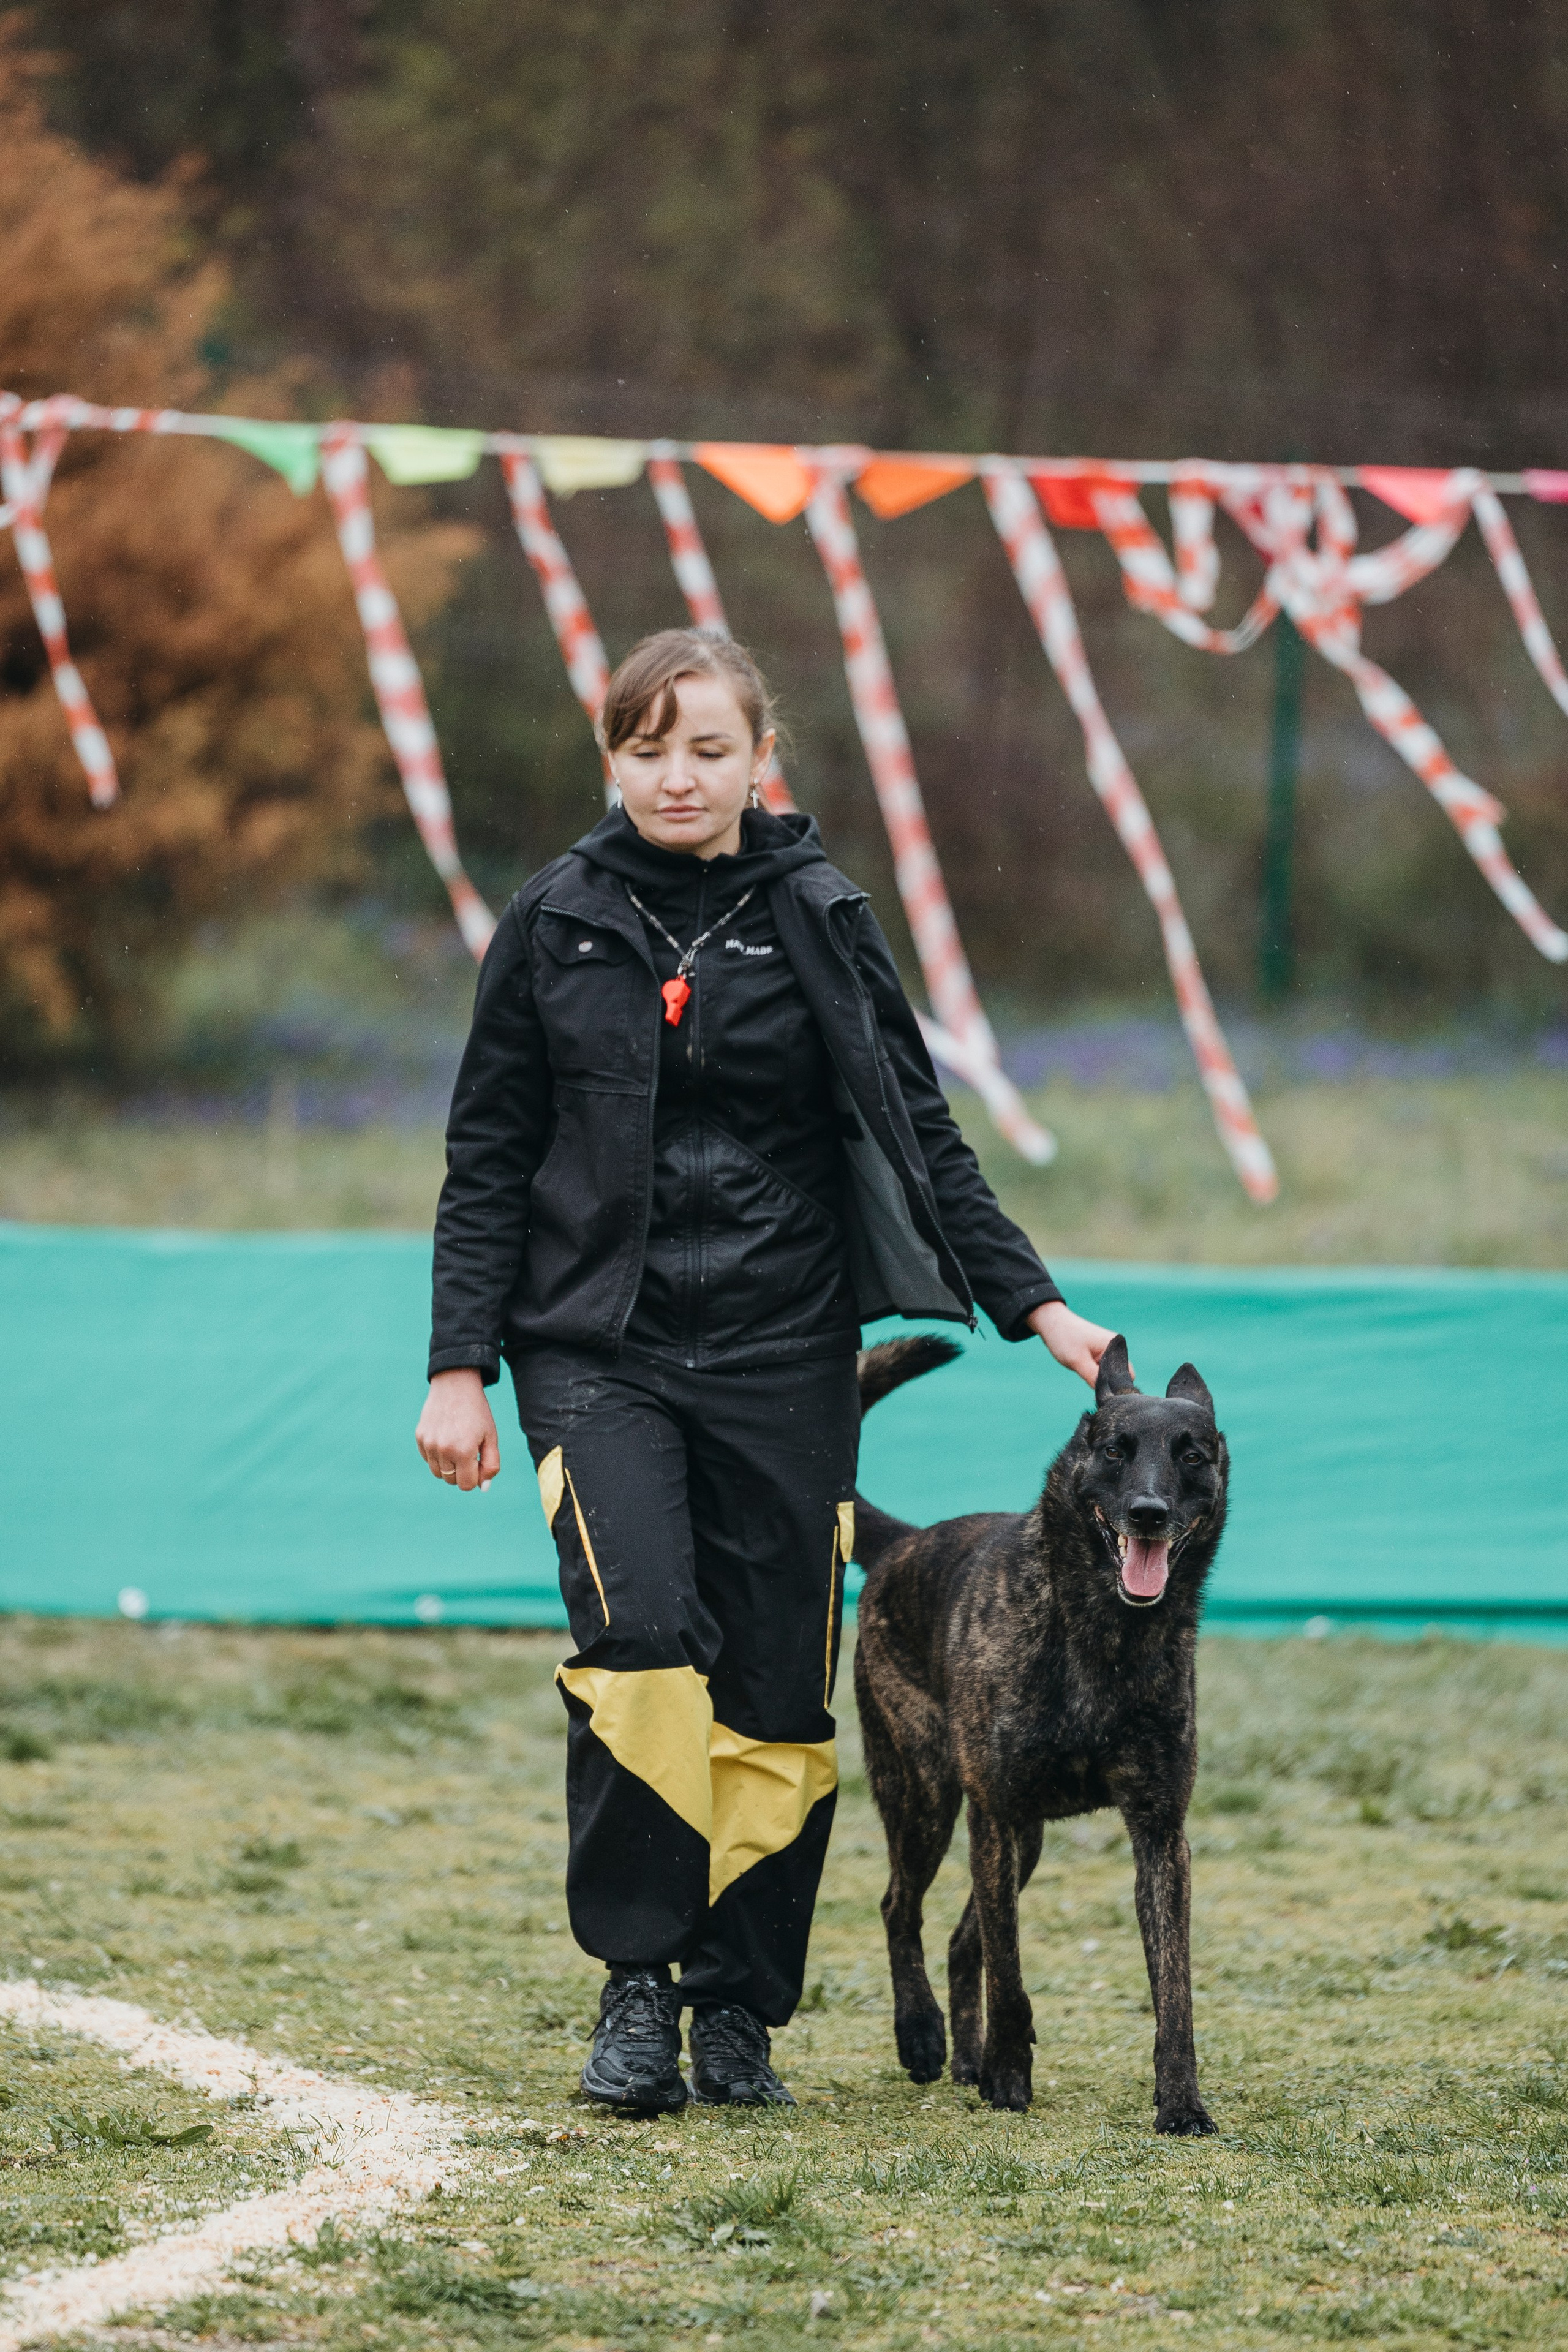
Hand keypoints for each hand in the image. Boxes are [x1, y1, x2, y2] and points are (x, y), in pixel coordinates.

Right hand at [416, 1369, 499, 1491]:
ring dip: (449, 1465)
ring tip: (457, 1444)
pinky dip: (438, 1456)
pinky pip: (429, 1459)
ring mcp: (428, 1444)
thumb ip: (491, 1465)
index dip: (476, 1477)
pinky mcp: (420, 1438)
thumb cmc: (477, 1413)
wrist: (455, 1385)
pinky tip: (446, 1437)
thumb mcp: (491, 1437)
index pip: (467, 1485)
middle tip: (469, 1450)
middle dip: (462, 1472)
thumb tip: (483, 1488)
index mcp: (463, 1451)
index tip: (479, 1461)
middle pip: (452, 1481)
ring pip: (439, 1473)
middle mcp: (442, 1450)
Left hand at [1027, 1300, 1124, 1389]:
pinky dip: (1093, 1372)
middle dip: (1106, 1382)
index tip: (1103, 1393)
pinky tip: (1082, 1370)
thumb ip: (1094, 1378)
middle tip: (1089, 1382)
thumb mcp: (1078, 1361)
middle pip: (1118, 1374)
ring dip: (1098, 1377)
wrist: (1050, 1322)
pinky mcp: (1097, 1352)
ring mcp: (1106, 1349)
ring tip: (1083, 1372)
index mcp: (1114, 1346)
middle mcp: (1114, 1347)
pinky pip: (1101, 1368)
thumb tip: (1107, 1394)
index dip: (1117, 1386)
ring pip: (1108, 1372)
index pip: (1127, 1373)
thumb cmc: (1064, 1338)